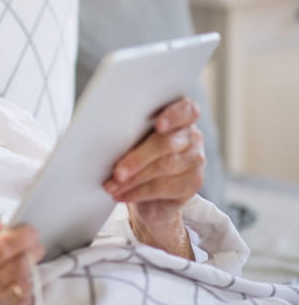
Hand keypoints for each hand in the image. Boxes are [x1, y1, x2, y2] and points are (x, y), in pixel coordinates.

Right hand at [0, 224, 44, 304]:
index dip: (20, 237)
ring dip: (29, 270)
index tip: (28, 231)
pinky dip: (27, 290)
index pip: (0, 249)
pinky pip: (25, 304)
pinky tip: (21, 283)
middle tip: (32, 244)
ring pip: (25, 284)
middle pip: (17, 265)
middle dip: (29, 251)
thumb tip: (2, 230)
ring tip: (25, 262)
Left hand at [103, 97, 204, 257]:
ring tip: (111, 186)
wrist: (151, 195)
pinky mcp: (192, 183)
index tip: (158, 125)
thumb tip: (109, 138)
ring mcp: (195, 160)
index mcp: (179, 117)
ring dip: (133, 179)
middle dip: (137, 159)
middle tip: (117, 172)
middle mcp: (192, 136)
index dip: (173, 116)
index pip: (186, 110)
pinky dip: (138, 192)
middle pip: (166, 144)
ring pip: (164, 167)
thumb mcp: (134, 139)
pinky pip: (163, 187)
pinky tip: (121, 194)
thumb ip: (131, 132)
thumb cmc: (138, 154)